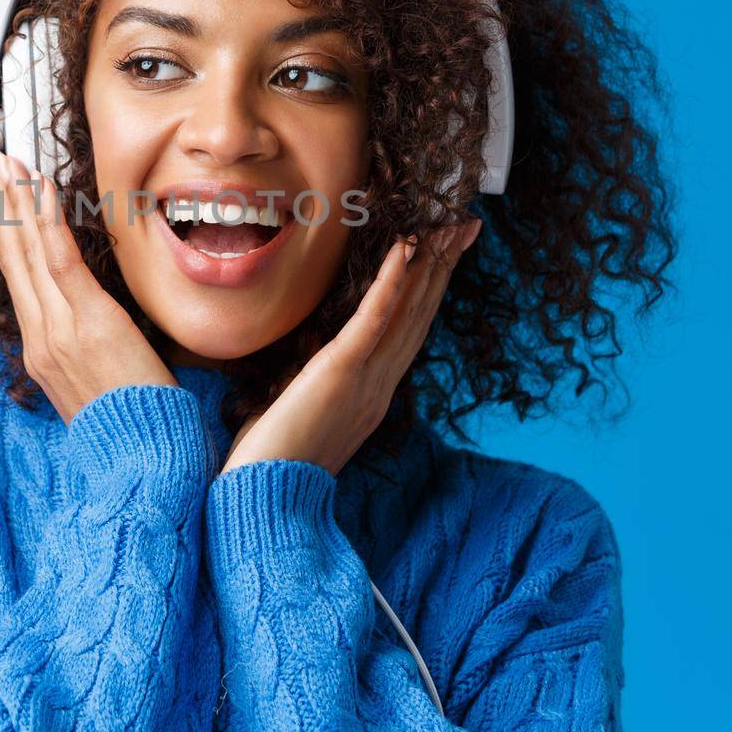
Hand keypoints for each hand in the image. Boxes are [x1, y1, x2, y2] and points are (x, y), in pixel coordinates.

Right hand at [0, 144, 176, 423]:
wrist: (143, 462)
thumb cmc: (135, 427)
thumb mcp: (100, 386)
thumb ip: (89, 350)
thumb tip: (95, 325)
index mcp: (42, 351)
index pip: (19, 277)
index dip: (7, 231)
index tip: (1, 193)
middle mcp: (40, 338)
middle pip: (12, 257)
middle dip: (0, 203)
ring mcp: (57, 332)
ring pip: (27, 253)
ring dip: (16, 200)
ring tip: (7, 160)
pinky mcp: (87, 324)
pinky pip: (60, 263)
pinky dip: (46, 222)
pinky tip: (39, 189)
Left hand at [220, 219, 482, 476]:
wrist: (267, 507)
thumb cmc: (273, 467)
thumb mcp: (306, 419)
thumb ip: (319, 390)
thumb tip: (311, 371)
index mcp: (373, 395)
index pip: (410, 331)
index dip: (430, 289)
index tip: (445, 254)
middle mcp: (380, 386)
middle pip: (421, 313)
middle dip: (444, 265)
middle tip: (464, 223)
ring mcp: (366, 380)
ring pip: (407, 311)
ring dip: (429, 263)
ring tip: (445, 224)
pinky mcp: (340, 373)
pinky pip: (373, 321)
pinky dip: (391, 283)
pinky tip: (405, 249)